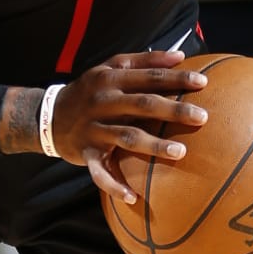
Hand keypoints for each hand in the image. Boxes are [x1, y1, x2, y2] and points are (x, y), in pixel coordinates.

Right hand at [50, 50, 209, 205]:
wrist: (49, 116)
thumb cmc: (90, 90)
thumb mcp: (110, 67)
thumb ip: (144, 61)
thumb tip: (180, 55)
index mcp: (111, 79)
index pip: (149, 77)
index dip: (176, 79)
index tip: (203, 82)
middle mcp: (103, 102)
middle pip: (143, 105)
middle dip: (173, 110)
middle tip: (202, 117)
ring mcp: (95, 129)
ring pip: (128, 137)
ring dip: (154, 146)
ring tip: (181, 153)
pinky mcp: (87, 153)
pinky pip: (100, 172)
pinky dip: (114, 185)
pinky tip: (133, 197)